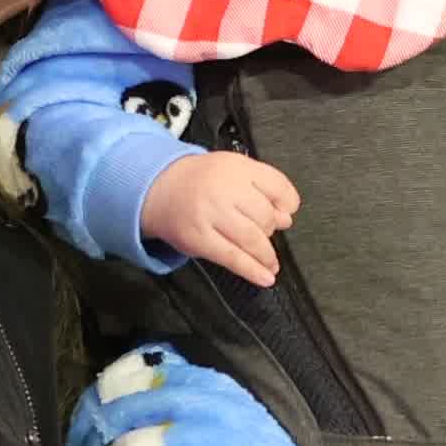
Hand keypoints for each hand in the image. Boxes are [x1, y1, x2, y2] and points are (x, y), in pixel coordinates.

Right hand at [144, 151, 300, 287]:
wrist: (158, 188)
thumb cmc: (202, 181)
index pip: (276, 186)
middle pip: (265, 216)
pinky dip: (252, 270)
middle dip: (270, 229)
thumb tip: (286, 218)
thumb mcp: (233, 170)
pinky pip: (233, 258)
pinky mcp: (199, 239)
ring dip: (266, 255)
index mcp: (237, 167)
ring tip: (271, 262)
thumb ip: (263, 188)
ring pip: (252, 239)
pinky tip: (265, 277)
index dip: (288, 203)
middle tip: (266, 233)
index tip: (288, 212)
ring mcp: (211, 214)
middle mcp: (224, 189)